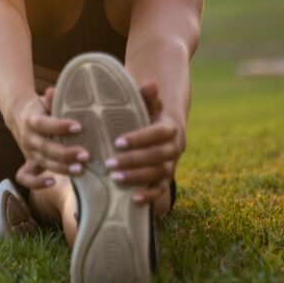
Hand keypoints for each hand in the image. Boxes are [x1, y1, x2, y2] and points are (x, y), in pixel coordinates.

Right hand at [12, 87, 90, 188]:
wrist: (19, 115)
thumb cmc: (40, 107)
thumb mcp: (44, 100)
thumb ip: (51, 98)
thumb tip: (53, 91)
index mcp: (31, 119)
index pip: (43, 124)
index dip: (60, 126)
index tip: (79, 127)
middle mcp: (28, 137)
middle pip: (45, 148)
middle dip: (66, 153)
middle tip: (86, 155)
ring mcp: (28, 152)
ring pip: (42, 162)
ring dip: (61, 168)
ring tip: (81, 169)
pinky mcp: (29, 162)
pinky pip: (26, 177)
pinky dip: (36, 183)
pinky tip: (52, 182)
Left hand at [106, 81, 183, 205]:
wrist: (159, 132)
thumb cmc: (145, 116)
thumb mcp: (144, 105)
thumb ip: (146, 97)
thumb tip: (151, 84)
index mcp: (170, 128)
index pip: (158, 133)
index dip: (139, 138)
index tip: (117, 141)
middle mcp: (174, 148)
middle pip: (157, 156)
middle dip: (133, 160)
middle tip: (109, 163)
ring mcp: (171, 165)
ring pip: (159, 173)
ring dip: (137, 177)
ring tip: (114, 177)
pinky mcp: (165, 179)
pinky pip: (161, 190)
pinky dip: (150, 196)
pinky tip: (133, 199)